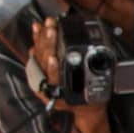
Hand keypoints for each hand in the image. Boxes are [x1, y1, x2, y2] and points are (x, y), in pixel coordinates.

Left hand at [33, 15, 109, 132]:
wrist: (83, 107)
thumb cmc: (89, 101)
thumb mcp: (95, 94)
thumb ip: (94, 82)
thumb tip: (98, 65)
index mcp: (58, 95)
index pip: (52, 80)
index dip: (52, 69)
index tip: (54, 57)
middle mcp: (46, 87)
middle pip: (42, 63)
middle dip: (47, 44)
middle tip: (51, 29)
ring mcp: (41, 78)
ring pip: (37, 57)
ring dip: (41, 39)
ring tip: (45, 24)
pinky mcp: (40, 70)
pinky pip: (35, 54)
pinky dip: (36, 40)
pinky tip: (37, 29)